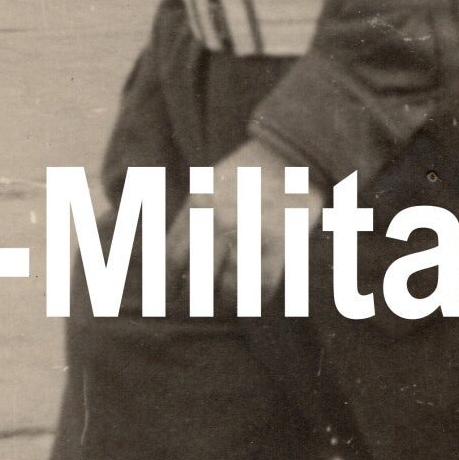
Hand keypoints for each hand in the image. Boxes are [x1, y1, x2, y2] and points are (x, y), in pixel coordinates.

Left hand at [165, 140, 324, 303]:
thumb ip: (190, 219)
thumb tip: (177, 262)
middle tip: (201, 304)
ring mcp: (250, 233)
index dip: (169, 283)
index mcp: (197, 205)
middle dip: (198, 298)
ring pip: (230, 288)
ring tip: (229, 300)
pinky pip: (262, 287)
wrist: (290, 155)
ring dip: (228, 300)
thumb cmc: (245, 172)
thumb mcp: (206, 186)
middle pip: (199, 279)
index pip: (172, 257)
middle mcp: (219, 221)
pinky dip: (257, 299)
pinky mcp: (280, 243)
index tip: (170, 296)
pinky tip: (254, 297)